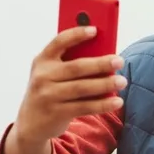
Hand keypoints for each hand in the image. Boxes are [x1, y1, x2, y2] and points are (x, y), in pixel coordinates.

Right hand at [14, 26, 125, 143]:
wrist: (31, 123)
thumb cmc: (50, 91)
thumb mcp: (53, 74)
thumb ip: (72, 63)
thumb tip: (104, 56)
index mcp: (42, 60)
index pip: (59, 42)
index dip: (76, 34)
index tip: (94, 30)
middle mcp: (43, 76)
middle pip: (76, 67)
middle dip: (100, 63)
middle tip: (120, 61)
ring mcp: (48, 95)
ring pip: (82, 88)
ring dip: (105, 84)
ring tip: (122, 82)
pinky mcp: (56, 113)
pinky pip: (84, 107)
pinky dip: (103, 104)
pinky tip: (117, 101)